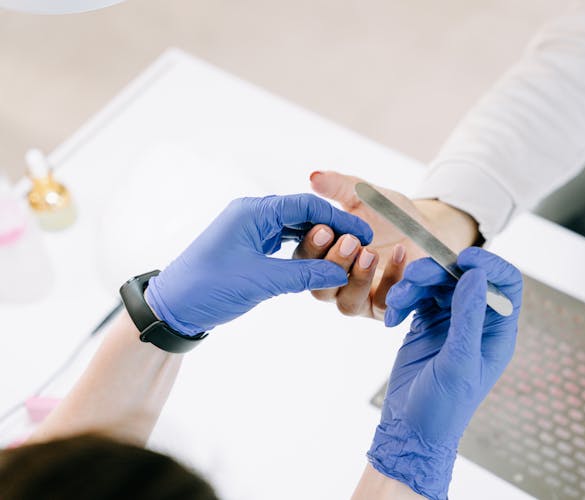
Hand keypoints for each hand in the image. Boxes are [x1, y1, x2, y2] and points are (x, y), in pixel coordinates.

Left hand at [145, 194, 372, 334]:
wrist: (171, 308)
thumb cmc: (207, 288)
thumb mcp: (260, 281)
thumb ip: (303, 275)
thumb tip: (342, 273)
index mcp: (252, 212)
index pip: (306, 205)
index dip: (339, 219)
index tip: (364, 235)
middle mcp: (252, 215)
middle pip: (303, 214)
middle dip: (333, 230)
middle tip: (361, 247)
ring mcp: (250, 231)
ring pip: (295, 229)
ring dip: (320, 241)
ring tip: (346, 255)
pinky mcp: (249, 248)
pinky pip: (284, 243)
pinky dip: (304, 252)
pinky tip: (321, 263)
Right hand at [293, 171, 479, 319]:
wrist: (427, 230)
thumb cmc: (389, 214)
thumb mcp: (364, 195)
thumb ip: (339, 187)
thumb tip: (313, 177)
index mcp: (322, 257)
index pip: (304, 259)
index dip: (311, 246)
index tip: (324, 228)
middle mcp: (335, 283)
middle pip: (319, 287)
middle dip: (333, 264)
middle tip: (349, 241)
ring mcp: (359, 299)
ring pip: (346, 303)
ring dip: (356, 278)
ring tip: (369, 252)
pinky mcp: (386, 309)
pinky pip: (382, 303)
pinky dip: (390, 279)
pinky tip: (399, 254)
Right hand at [368, 247, 522, 499]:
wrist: (410, 430)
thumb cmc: (443, 408)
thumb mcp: (458, 362)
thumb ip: (467, 317)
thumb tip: (475, 275)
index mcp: (497, 330)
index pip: (506, 283)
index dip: (489, 264)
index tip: (463, 258)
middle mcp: (477, 321)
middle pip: (464, 276)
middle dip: (438, 272)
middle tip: (414, 276)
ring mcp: (451, 321)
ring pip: (436, 283)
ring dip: (414, 285)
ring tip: (396, 302)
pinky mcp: (425, 324)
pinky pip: (416, 297)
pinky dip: (402, 301)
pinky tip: (392, 318)